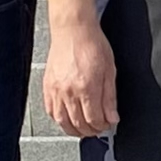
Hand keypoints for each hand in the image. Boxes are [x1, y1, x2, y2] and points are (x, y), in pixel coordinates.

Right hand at [41, 11, 116, 138]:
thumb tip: (112, 117)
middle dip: (90, 131)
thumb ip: (110, 97)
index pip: (94, 119)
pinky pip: (50, 111)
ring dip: (74, 130)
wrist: (73, 30)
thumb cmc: (92, 44)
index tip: (107, 124)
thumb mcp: (110, 70)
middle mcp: (69, 92)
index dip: (102, 126)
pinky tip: (67, 119)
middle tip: (98, 129)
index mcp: (87, 87)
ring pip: (62, 122)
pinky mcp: (47, 87)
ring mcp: (56, 90)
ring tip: (83, 129)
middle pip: (78, 124)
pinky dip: (59, 120)